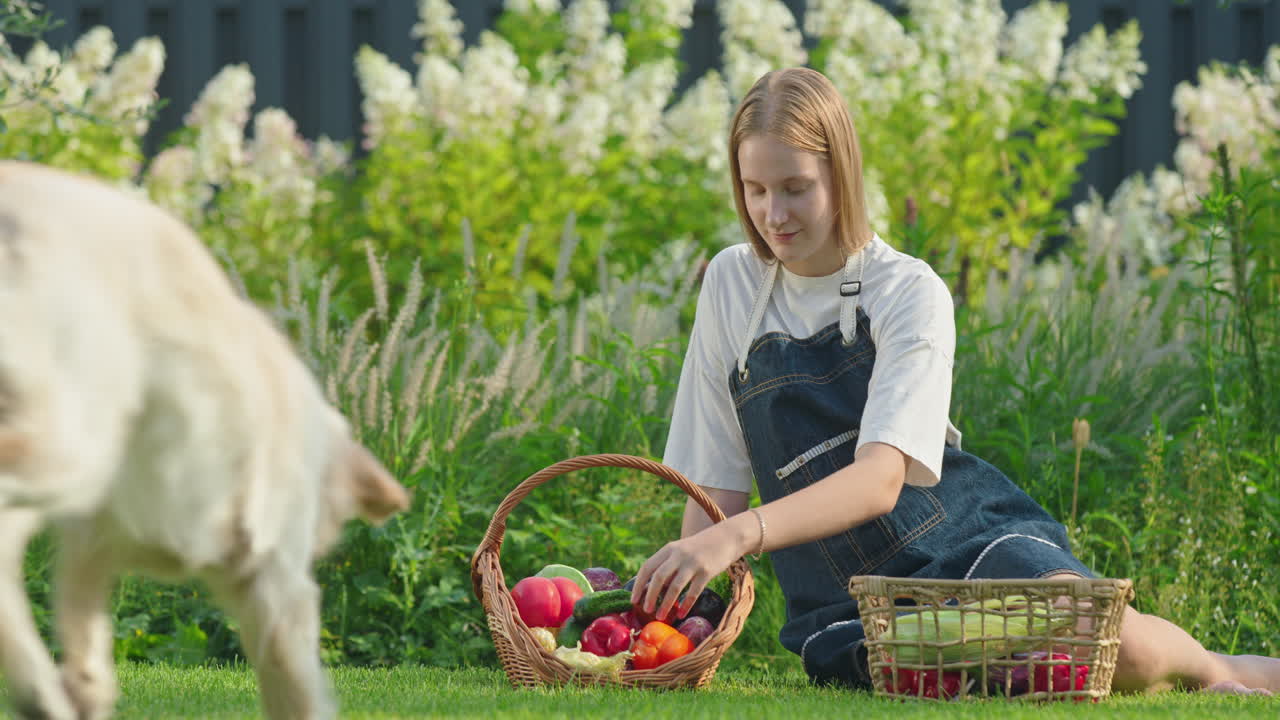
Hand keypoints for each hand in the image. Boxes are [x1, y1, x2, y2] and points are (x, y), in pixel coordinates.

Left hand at [630, 520, 747, 622]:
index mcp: (668, 549)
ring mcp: (693, 563)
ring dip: (666, 604)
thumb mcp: (680, 551)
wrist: (726, 537)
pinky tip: (681, 614)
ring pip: (674, 587)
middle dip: (650, 596)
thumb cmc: (700, 548)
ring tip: (660, 616)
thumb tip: (652, 589)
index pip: (647, 567)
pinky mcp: (707, 571)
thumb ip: (667, 565)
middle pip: (658, 577)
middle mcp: (679, 555)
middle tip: (646, 610)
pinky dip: (686, 604)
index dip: (639, 584)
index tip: (633, 600)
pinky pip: (693, 592)